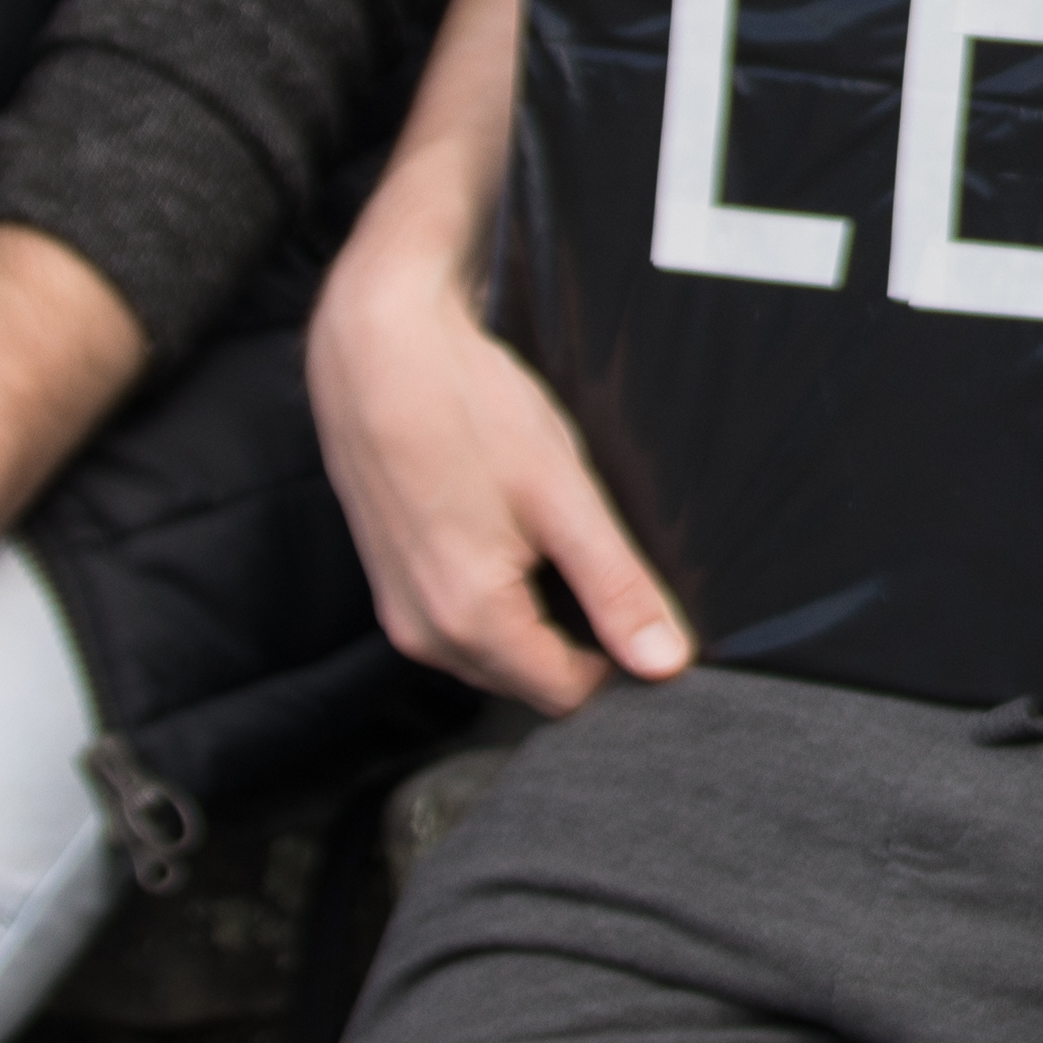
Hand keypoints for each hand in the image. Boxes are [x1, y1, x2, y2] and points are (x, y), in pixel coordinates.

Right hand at [314, 228, 685, 710]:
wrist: (376, 347)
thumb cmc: (466, 408)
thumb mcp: (563, 496)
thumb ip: (617, 587)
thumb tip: (666, 662)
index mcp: (470, 623)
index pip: (569, 695)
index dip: (621, 660)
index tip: (642, 605)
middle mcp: (423, 634)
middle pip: (528, 679)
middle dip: (577, 641)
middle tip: (602, 564)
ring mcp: (399, 608)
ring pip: (493, 652)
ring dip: (536, 618)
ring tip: (555, 542)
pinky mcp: (390, 579)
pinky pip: (458, 619)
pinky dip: (497, 595)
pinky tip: (512, 532)